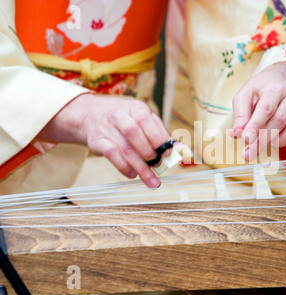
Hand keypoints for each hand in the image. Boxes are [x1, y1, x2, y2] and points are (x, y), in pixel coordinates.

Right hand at [38, 94, 171, 187]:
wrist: (90, 115)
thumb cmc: (125, 119)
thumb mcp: (143, 119)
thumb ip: (160, 133)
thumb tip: (180, 149)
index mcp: (135, 108)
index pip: (146, 120)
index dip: (158, 137)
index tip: (168, 153)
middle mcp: (119, 115)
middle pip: (133, 133)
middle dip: (148, 153)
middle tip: (159, 165)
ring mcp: (106, 128)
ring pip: (124, 148)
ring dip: (140, 166)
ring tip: (151, 180)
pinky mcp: (96, 141)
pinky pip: (111, 155)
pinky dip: (123, 167)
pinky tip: (133, 174)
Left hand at [230, 62, 285, 161]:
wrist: (284, 79)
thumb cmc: (261, 90)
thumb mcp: (245, 95)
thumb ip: (240, 115)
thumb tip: (236, 134)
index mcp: (275, 88)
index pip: (266, 110)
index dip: (256, 127)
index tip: (246, 140)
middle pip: (280, 121)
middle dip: (263, 141)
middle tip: (249, 154)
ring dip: (279, 141)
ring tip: (266, 143)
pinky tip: (281, 139)